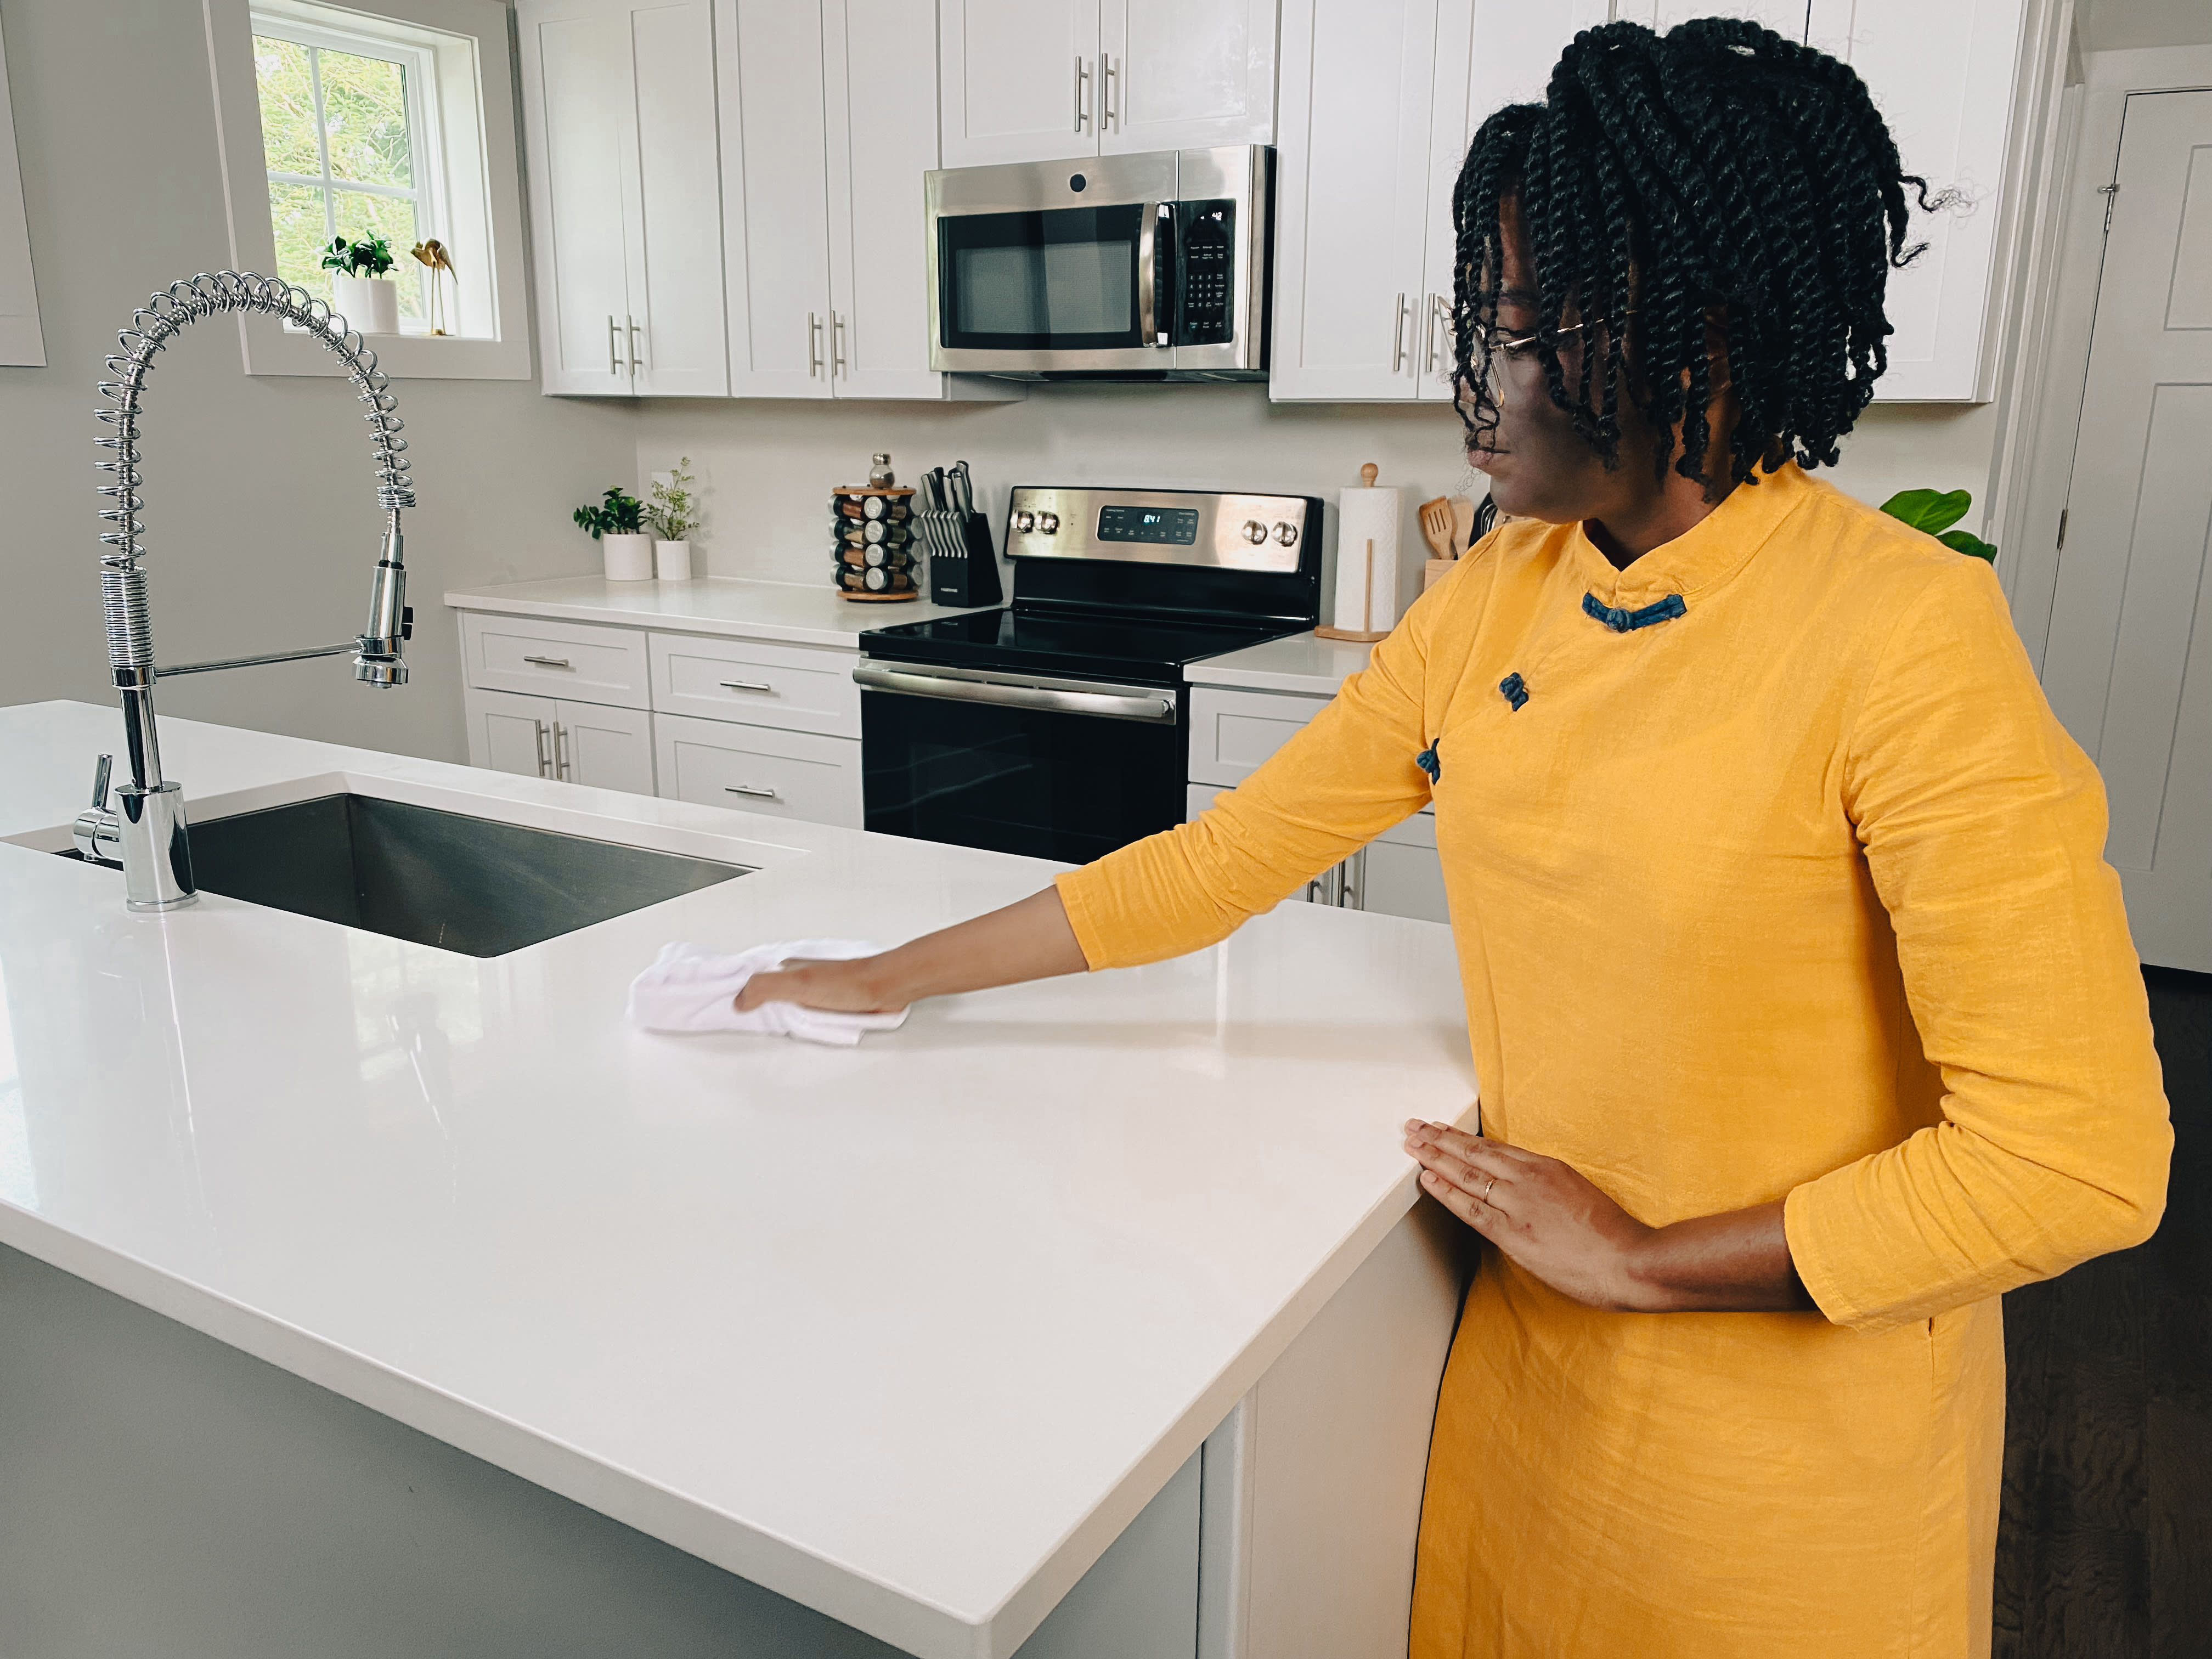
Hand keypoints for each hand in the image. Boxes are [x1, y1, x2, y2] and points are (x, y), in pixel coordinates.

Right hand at [738, 957, 903, 1015]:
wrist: (885, 988)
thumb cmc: (848, 982)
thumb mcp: (799, 983)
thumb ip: (767, 987)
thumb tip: (739, 1000)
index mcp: (787, 967)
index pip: (754, 979)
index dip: (741, 994)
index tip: (730, 1009)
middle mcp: (798, 976)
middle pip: (768, 996)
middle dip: (759, 1010)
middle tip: (752, 1024)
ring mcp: (813, 990)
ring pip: (787, 1007)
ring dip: (783, 1018)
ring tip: (777, 1028)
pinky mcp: (828, 1003)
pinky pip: (808, 1015)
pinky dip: (804, 1023)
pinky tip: (803, 1029)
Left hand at [1400, 1120, 1814, 1313]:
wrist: (1632, 1261)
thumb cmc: (1614, 1236)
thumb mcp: (1579, 1196)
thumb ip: (1550, 1190)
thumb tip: (1527, 1193)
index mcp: (1547, 1168)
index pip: (1494, 1149)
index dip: (1463, 1139)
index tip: (1441, 1130)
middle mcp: (1529, 1179)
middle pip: (1474, 1154)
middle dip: (1440, 1139)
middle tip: (1413, 1127)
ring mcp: (1519, 1204)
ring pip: (1467, 1174)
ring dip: (1435, 1157)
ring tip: (1411, 1144)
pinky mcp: (1514, 1232)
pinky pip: (1471, 1206)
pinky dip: (1446, 1190)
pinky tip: (1427, 1178)